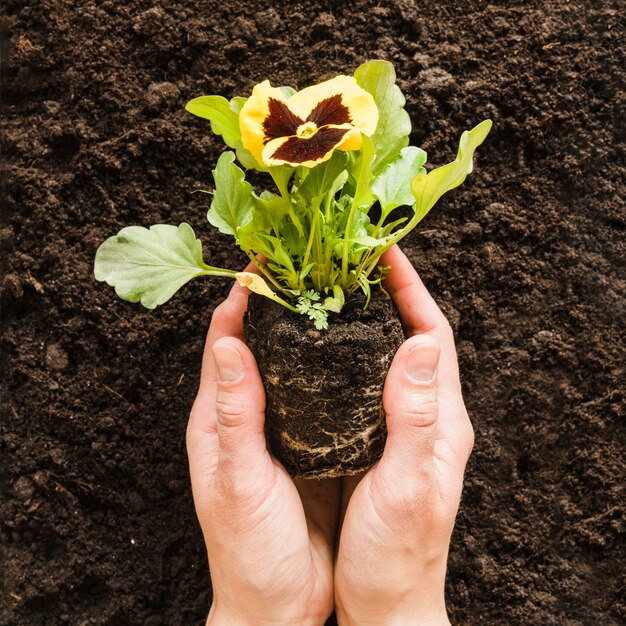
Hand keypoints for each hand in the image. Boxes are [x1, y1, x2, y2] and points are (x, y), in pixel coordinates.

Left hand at [186, 278, 338, 625]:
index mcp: (220, 417)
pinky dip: (338, 367)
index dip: (242, 296)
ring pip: (296, 364)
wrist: (278, 606)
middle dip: (283, 301)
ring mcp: (284, 429)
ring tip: (341, 295)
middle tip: (314, 265)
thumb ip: (234, 416)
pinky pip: (325, 394)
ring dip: (313, 328)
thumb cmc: (249, 551)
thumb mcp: (236, 481)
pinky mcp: (314, 445)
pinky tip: (363, 353)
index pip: (225, 339)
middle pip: (262, 342)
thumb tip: (229, 343)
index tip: (266, 259)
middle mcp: (249, 415)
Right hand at [334, 245, 474, 625]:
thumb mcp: (410, 486)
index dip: (412, 290)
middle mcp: (424, 417)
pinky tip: (313, 347)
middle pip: (409, 337)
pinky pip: (358, 383)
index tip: (384, 252)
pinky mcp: (369, 441)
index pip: (435, 336)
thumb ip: (418, 416)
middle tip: (348, 260)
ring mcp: (397, 428)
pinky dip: (339, 355)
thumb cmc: (397, 555)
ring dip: (360, 320)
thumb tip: (424, 342)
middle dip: (384, 293)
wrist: (384, 603)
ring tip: (328, 290)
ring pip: (381, 357)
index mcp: (441, 422)